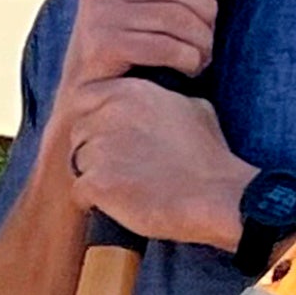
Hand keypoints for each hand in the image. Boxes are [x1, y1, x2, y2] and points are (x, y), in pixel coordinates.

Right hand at [55, 0, 233, 103]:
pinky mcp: (102, 46)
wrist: (86, 95)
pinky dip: (188, 60)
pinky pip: (165, 47)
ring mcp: (100, 15)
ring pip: (177, 18)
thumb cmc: (128, 47)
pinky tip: (190, 68)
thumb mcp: (157, 6)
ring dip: (202, 41)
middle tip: (209, 33)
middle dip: (207, 12)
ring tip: (203, 55)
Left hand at [65, 78, 248, 248]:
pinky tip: (121, 203)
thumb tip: (155, 101)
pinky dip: (95, 201)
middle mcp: (109, 114)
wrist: (217, 195)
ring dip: (95, 175)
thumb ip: (160, 99)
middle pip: (79, 132)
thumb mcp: (192, 108)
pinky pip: (80, 191)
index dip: (94, 119)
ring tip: (127, 186)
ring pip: (78, 162)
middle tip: (123, 167)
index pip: (86, 98)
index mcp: (130, 91)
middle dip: (94, 149)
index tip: (110, 137)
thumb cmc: (208, 156)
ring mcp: (100, 148)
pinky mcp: (97, 182)